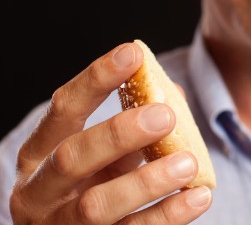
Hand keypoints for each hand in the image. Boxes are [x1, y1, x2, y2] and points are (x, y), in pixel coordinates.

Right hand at [9, 43, 211, 223]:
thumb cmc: (94, 185)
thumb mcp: (104, 153)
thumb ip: (131, 122)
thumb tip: (172, 90)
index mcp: (39, 153)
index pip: (63, 109)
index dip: (96, 79)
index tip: (132, 53)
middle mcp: (40, 191)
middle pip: (72, 157)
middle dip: (119, 133)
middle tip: (165, 115)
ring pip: (98, 205)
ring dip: (147, 182)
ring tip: (188, 163)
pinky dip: (168, 216)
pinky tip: (199, 196)